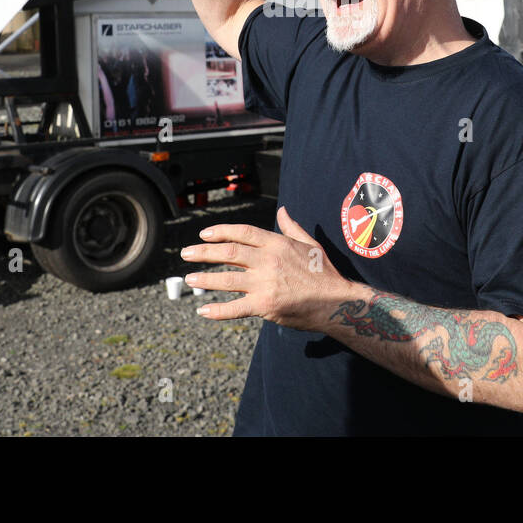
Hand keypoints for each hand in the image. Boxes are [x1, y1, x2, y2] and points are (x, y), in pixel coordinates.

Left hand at [181, 206, 347, 330]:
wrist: (335, 302)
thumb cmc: (323, 272)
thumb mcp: (309, 243)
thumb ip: (291, 227)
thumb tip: (282, 211)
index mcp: (277, 243)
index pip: (242, 232)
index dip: (220, 231)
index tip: (204, 234)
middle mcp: (268, 261)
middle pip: (228, 253)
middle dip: (204, 252)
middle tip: (186, 253)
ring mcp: (265, 283)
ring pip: (227, 280)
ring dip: (205, 279)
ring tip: (189, 279)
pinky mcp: (265, 305)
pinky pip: (235, 308)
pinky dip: (217, 311)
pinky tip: (203, 311)